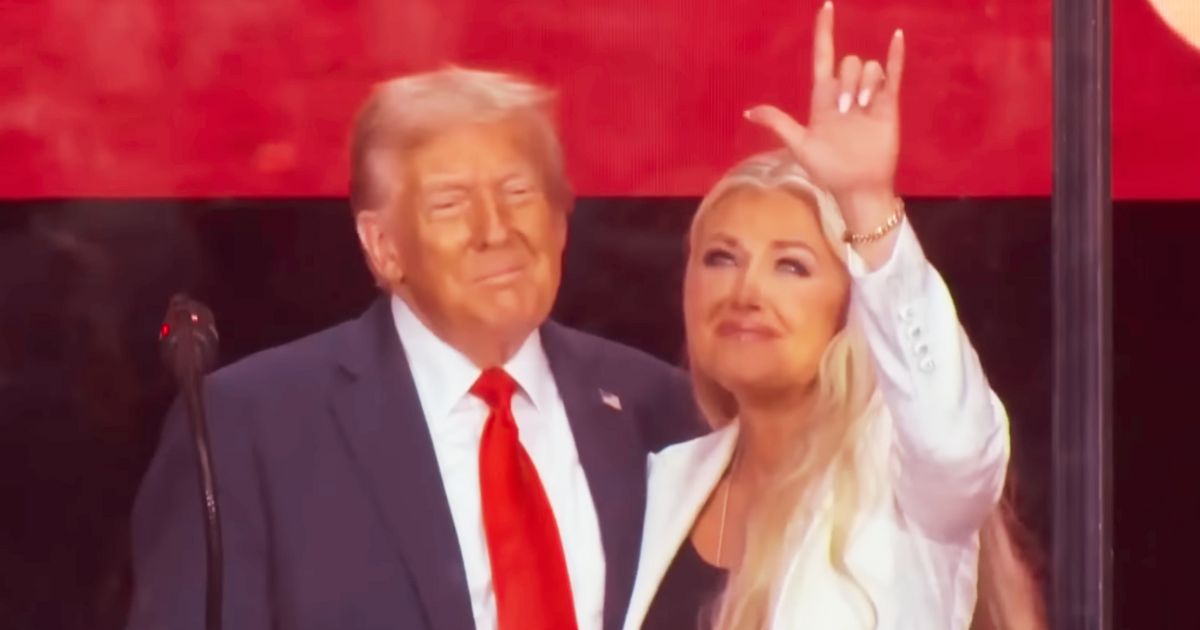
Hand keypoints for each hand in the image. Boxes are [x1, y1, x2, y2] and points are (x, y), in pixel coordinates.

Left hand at [745, 1, 903, 232]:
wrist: (857, 187)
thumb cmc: (828, 169)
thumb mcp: (799, 145)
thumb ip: (778, 123)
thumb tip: (749, 111)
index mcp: (823, 98)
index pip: (823, 56)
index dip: (824, 32)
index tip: (826, 7)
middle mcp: (846, 93)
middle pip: (848, 63)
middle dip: (846, 82)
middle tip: (845, 111)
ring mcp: (868, 98)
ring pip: (869, 68)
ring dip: (866, 83)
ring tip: (863, 108)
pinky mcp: (888, 105)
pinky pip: (893, 75)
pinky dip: (895, 56)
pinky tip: (896, 37)